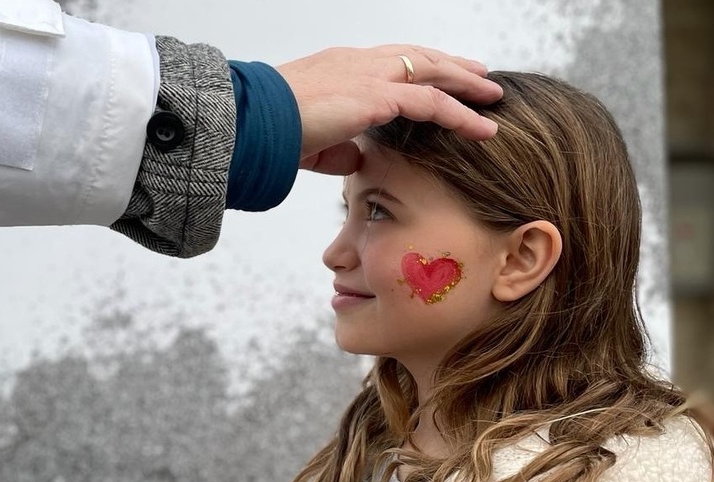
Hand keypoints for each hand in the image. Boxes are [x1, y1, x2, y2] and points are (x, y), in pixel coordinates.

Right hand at [276, 45, 503, 174]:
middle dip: (451, 65)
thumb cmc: (269, 132)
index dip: (419, 67)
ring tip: (493, 97)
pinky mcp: (377, 97)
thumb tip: (356, 160)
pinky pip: (431, 102)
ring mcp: (369, 76)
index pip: (390, 61)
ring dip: (466, 84)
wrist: (251, 123)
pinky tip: (483, 128)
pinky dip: (461, 115)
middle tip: (479, 75)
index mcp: (339, 69)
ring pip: (432, 72)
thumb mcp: (310, 142)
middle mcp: (358, 63)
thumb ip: (336, 149)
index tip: (441, 75)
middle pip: (417, 56)